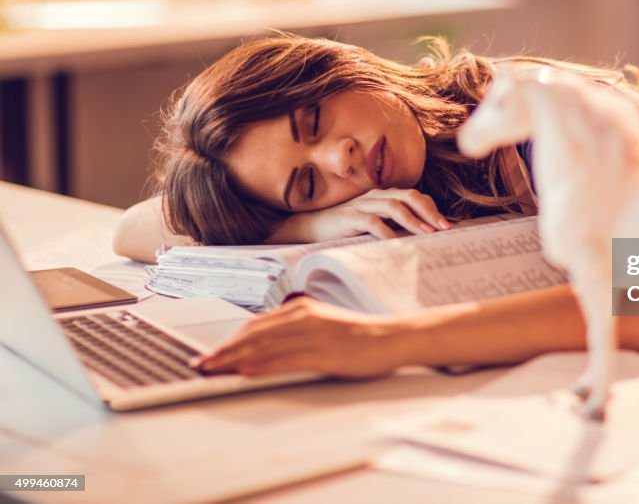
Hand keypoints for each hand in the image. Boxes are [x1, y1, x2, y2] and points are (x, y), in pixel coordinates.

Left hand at [197, 297, 407, 377]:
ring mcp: (312, 333)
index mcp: (302, 310)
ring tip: (212, 370)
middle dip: (224, 350)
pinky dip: (261, 366)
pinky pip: (285, 359)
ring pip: (263, 346)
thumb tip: (270, 348)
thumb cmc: (360, 336)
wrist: (392, 338)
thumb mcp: (325, 327)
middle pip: (254, 334)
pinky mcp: (323, 351)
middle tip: (200, 364)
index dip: (230, 340)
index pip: (256, 325)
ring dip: (234, 359)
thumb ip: (299, 332)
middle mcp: (303, 316)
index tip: (211, 354)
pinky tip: (245, 373)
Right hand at [276, 188, 451, 242]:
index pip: (414, 195)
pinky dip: (386, 231)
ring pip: (394, 206)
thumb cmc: (347, 227)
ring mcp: (363, 205)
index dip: (431, 208)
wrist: (311, 227)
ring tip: (426, 233)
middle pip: (409, 196)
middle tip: (443, 227)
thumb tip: (422, 236)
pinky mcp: (350, 217)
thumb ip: (394, 225)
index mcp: (384, 196)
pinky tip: (396, 243)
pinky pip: (372, 222)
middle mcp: (376, 196)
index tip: (446, 224)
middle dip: (429, 211)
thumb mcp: (375, 224)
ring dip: (413, 220)